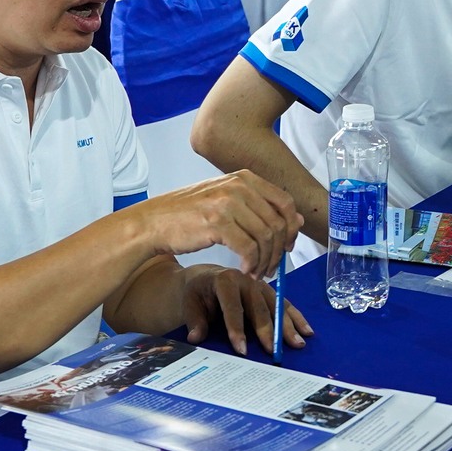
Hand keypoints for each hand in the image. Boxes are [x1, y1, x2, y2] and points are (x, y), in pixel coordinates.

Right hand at [134, 172, 301, 277]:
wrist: (153, 222)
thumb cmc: (189, 215)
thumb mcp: (227, 202)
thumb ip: (261, 207)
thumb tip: (298, 220)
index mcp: (244, 177)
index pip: (285, 202)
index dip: (291, 228)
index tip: (286, 247)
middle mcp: (239, 186)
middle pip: (277, 222)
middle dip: (278, 250)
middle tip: (271, 267)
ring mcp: (227, 202)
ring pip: (265, 237)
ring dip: (265, 261)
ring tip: (257, 272)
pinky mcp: (217, 223)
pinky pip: (249, 248)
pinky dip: (252, 264)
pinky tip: (245, 270)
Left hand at [180, 265, 311, 355]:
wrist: (206, 277)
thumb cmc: (199, 292)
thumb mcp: (190, 303)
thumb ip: (195, 320)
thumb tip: (196, 337)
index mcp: (225, 281)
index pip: (233, 307)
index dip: (237, 329)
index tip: (242, 350)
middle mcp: (247, 280)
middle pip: (259, 308)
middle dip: (268, 331)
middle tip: (273, 351)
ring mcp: (261, 284)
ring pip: (277, 306)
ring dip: (288, 326)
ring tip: (297, 344)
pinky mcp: (270, 291)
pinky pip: (285, 304)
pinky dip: (297, 318)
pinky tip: (306, 331)